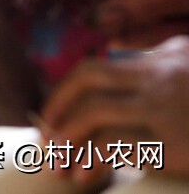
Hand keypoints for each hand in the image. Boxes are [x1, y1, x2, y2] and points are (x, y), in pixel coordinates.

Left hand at [42, 36, 188, 180]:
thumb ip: (156, 51)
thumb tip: (114, 45)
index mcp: (163, 59)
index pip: (95, 70)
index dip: (64, 93)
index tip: (50, 117)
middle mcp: (161, 76)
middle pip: (89, 80)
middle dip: (57, 107)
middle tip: (45, 137)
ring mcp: (166, 107)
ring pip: (95, 112)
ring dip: (68, 138)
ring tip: (57, 165)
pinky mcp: (176, 142)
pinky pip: (118, 143)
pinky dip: (92, 159)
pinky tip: (84, 175)